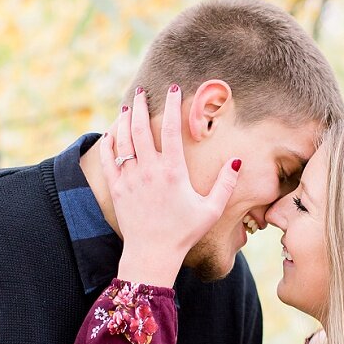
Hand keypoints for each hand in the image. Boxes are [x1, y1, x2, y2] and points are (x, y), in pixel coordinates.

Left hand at [100, 84, 240, 286]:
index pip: (170, 129)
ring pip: (123, 141)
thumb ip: (225, 184)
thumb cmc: (184, 232)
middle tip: (142, 91)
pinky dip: (108, 144)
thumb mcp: (210, 209)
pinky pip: (108, 161)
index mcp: (173, 171)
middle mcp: (149, 171)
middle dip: (141, 106)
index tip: (174, 89)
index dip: (173, 105)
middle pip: (140, 129)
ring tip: (128, 106)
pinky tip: (110, 134)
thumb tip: (236, 161)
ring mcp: (130, 179)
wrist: (152, 253)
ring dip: (124, 121)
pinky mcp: (117, 189)